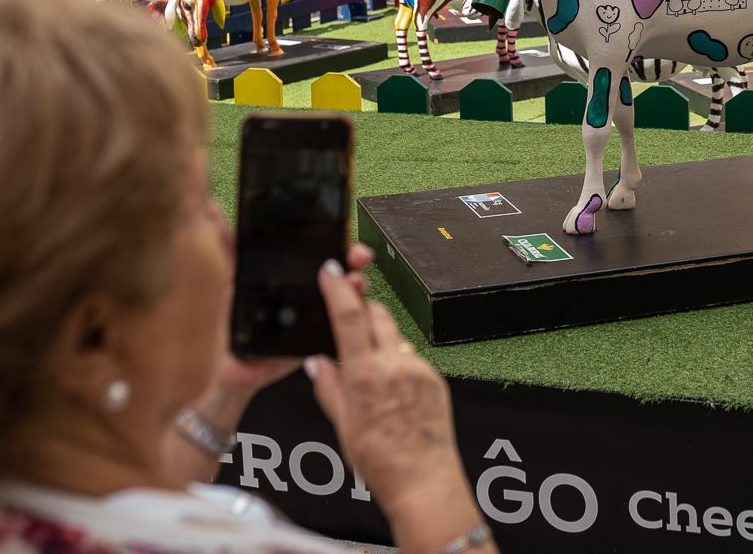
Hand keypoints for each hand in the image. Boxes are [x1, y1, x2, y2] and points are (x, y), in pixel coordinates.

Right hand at [307, 251, 466, 512]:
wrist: (424, 482)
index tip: (331, 270)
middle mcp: (395, 366)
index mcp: (365, 375)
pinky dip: (397, 362)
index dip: (338, 287)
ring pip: (394, 337)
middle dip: (361, 307)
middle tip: (348, 311)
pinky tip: (391, 387)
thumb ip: (330, 388)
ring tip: (367, 365)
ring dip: (379, 337)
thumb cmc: (382, 463)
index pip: (348, 316)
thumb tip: (317, 363)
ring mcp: (418, 370)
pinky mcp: (435, 380)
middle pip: (376, 315)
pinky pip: (411, 358)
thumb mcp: (343, 427)